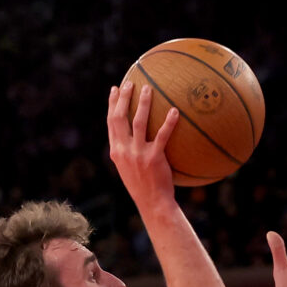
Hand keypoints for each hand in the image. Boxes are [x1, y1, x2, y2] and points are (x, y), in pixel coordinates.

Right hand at [107, 82, 178, 211]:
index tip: (115, 89)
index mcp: (117, 151)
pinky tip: (175, 111)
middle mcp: (124, 150)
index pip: (111, 122)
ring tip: (148, 89)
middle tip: (130, 83)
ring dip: (143, 103)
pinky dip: (168, 122)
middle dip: (124, 98)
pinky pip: (162, 136)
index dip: (112, 104)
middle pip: (120, 118)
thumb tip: (135, 136)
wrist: (153, 203)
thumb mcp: (129, 169)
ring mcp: (138, 154)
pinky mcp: (154, 158)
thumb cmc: (144, 186)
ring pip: (138, 122)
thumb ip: (129, 152)